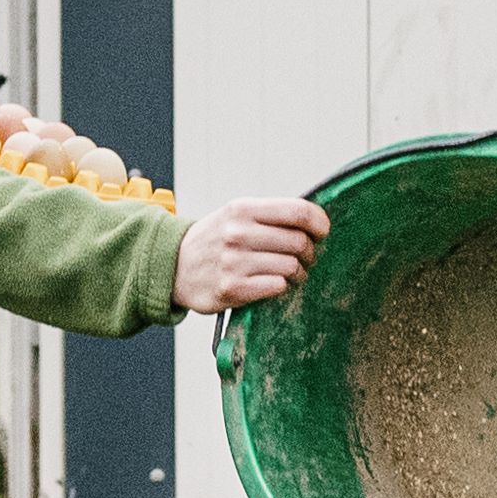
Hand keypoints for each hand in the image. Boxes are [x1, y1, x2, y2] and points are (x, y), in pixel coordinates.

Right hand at [177, 196, 331, 313]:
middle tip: (306, 257)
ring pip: (291, 266)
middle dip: (310, 252)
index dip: (319, 222)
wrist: (174, 265)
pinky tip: (274, 284)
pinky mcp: (232, 288)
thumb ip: (271, 215)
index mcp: (242, 209)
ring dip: (298, 272)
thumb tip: (315, 220)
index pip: (298, 211)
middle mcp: (237, 233)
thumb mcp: (236, 215)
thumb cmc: (214, 240)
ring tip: (292, 273)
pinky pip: (276, 286)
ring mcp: (233, 261)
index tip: (323, 232)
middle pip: (299, 242)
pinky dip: (282, 286)